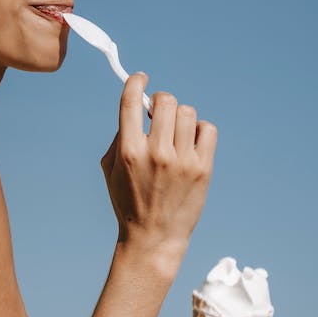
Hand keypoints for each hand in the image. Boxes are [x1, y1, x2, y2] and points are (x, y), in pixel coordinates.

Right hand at [101, 77, 216, 275]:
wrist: (153, 238)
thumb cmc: (128, 201)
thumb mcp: (110, 169)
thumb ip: (120, 137)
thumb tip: (138, 108)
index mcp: (129, 151)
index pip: (131, 101)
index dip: (136, 82)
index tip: (141, 78)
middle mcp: (156, 153)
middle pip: (166, 101)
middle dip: (161, 102)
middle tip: (159, 115)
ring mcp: (182, 161)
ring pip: (188, 112)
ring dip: (180, 117)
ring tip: (176, 132)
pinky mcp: (203, 168)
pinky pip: (208, 129)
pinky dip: (200, 130)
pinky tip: (192, 142)